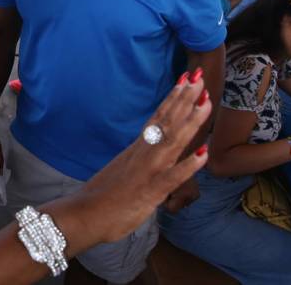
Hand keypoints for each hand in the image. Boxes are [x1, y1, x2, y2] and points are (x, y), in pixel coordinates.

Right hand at [70, 75, 210, 243]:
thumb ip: (138, 161)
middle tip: (198, 76)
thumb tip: (147, 156)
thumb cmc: (102, 197)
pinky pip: (173, 177)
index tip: (184, 81)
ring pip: (172, 141)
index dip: (172, 99)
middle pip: (167, 122)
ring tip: (206, 102)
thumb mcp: (123, 171)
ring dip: (190, 121)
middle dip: (184, 99)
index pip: (157, 118)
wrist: (84, 214)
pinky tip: (204, 153)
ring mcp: (148, 171)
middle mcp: (143, 154)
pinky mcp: (151, 191)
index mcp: (137, 149)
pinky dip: (188, 164)